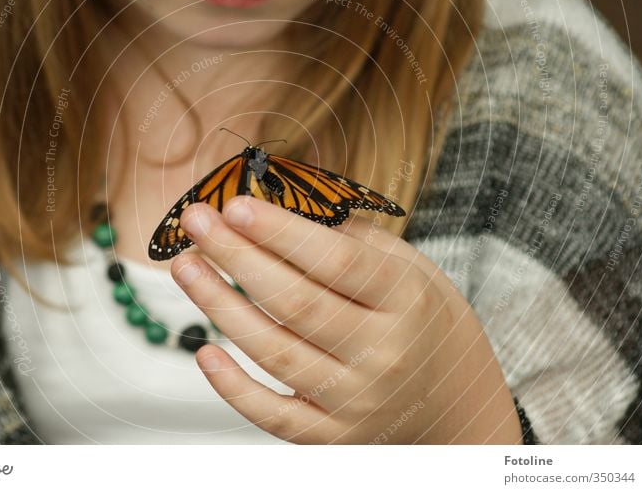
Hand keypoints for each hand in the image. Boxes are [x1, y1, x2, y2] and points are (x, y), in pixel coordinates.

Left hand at [171, 196, 522, 443]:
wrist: (454, 397)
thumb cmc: (422, 317)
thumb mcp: (408, 266)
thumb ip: (348, 239)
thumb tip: (277, 207)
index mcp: (407, 300)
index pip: (337, 262)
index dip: (281, 232)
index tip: (236, 206)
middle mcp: (384, 354)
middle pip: (296, 304)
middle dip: (237, 258)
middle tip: (196, 224)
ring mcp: (358, 401)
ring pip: (275, 354)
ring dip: (220, 307)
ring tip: (187, 268)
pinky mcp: (333, 436)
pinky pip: (274, 416)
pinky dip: (233, 387)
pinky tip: (204, 351)